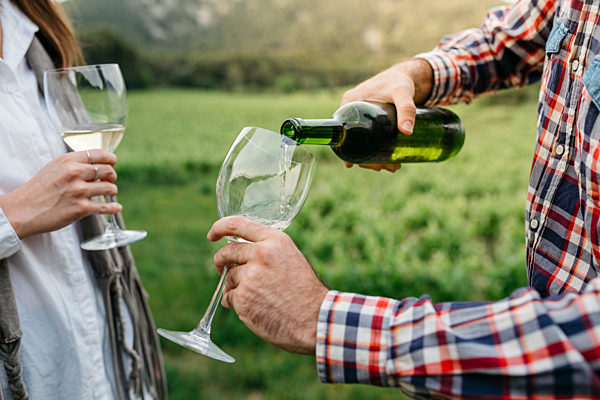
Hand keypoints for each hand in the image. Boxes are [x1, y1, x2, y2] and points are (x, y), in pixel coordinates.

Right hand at [0, 150, 120, 238]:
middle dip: (112, 176)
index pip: (100, 154)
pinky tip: (117, 207)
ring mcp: (79, 191)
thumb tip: (96, 166)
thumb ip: (74, 165)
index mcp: (68, 160)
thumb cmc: (38, 189)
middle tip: (109, 180)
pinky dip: (113, 207)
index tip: (112, 163)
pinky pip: (105, 207)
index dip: (111, 159)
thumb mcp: (54, 167)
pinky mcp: (80, 208)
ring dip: (112, 191)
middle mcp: (75, 173)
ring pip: (110, 188)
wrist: (22, 210)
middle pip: (108, 170)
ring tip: (109, 193)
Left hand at [207, 216, 328, 354]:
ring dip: (233, 287)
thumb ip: (268, 251)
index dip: (219, 228)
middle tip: (222, 269)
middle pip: (227, 252)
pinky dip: (235, 304)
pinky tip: (252, 309)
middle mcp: (261, 254)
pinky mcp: (243, 298)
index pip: (237, 224)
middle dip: (221, 261)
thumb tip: (242, 254)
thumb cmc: (305, 292)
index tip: (212, 235)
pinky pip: (228, 298)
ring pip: (228, 278)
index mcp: (274, 241)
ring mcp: (250, 277)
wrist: (315, 320)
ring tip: (254, 297)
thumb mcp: (291, 259)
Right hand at [341, 58, 432, 172]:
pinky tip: (386, 162)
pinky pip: (367, 138)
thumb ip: (406, 109)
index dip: (352, 154)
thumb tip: (407, 132)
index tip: (367, 166)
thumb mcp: (402, 94)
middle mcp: (350, 111)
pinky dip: (375, 150)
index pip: (345, 135)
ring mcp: (360, 116)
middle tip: (387, 168)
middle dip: (369, 159)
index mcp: (348, 104)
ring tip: (393, 167)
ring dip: (373, 157)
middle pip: (354, 142)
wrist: (407, 75)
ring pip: (362, 142)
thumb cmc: (400, 81)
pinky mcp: (370, 120)